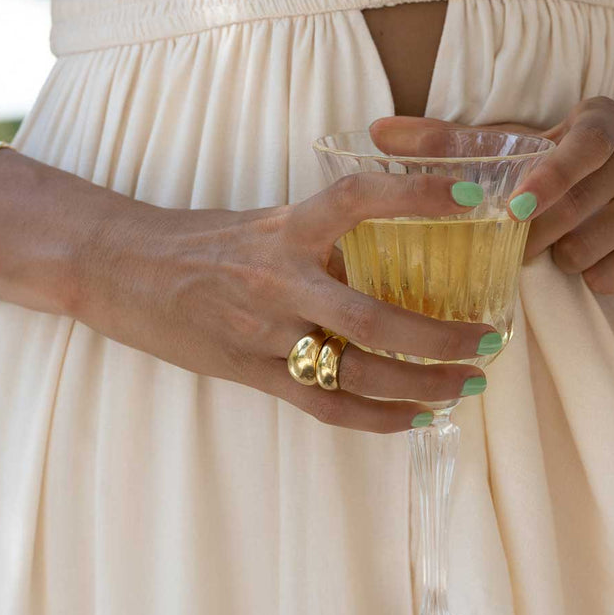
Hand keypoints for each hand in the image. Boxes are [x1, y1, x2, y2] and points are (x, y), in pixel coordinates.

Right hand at [75, 174, 499, 433]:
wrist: (122, 272)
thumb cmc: (196, 242)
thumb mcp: (260, 222)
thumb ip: (320, 236)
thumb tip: (388, 250)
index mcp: (282, 229)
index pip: (357, 199)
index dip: (416, 195)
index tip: (473, 198)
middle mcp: (277, 281)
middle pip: (374, 318)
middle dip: (441, 337)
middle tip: (491, 339)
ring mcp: (263, 334)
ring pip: (355, 372)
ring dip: (421, 385)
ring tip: (468, 386)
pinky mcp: (251, 373)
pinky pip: (324, 405)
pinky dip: (378, 418)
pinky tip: (417, 419)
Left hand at [371, 98, 613, 292]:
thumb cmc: (566, 160)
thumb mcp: (523, 142)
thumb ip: (451, 140)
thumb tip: (375, 130)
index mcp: (605, 123)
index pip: (584, 147)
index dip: (550, 178)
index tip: (515, 207)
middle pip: (568, 217)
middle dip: (530, 234)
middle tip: (519, 229)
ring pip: (581, 254)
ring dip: (556, 256)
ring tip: (561, 233)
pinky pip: (605, 280)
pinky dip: (587, 276)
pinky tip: (591, 251)